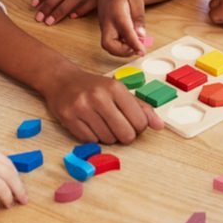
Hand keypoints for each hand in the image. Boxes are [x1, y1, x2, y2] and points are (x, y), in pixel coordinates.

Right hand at [43, 63, 163, 143]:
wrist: (63, 81)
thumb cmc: (95, 87)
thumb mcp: (120, 91)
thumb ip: (141, 108)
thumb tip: (160, 126)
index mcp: (115, 88)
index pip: (139, 121)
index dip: (139, 127)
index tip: (133, 123)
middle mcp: (99, 97)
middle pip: (125, 134)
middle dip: (126, 135)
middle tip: (120, 128)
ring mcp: (82, 108)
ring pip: (108, 140)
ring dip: (109, 137)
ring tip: (103, 123)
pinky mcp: (68, 118)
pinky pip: (90, 141)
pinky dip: (94, 138)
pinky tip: (91, 125)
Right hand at [97, 0, 147, 57]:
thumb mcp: (136, 0)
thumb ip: (139, 18)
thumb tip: (142, 35)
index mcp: (116, 12)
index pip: (125, 31)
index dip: (133, 44)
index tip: (142, 52)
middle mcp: (107, 21)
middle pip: (108, 44)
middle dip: (122, 52)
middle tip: (138, 48)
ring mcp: (104, 26)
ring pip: (108, 46)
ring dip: (122, 51)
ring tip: (136, 44)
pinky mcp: (105, 29)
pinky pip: (110, 42)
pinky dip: (120, 46)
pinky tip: (131, 40)